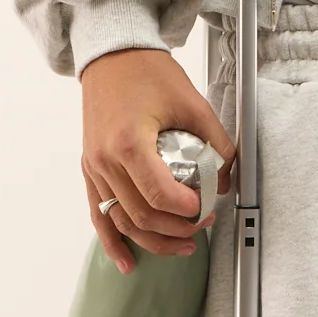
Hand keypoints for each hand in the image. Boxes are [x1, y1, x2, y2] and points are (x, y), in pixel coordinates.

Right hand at [79, 49, 234, 274]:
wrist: (112, 55)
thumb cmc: (147, 73)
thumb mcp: (192, 103)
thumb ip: (216, 143)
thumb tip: (227, 179)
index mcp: (130, 143)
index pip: (160, 196)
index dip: (187, 211)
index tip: (206, 207)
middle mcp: (105, 160)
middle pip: (142, 215)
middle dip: (178, 229)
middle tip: (205, 222)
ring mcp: (94, 168)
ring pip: (122, 222)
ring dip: (154, 241)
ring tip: (184, 245)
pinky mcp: (90, 169)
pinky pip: (99, 215)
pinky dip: (113, 241)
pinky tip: (127, 261)